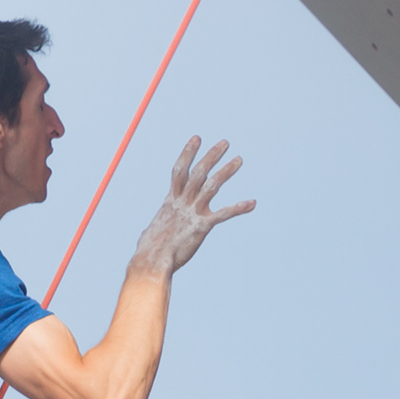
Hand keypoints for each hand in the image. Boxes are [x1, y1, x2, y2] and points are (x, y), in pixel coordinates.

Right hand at [124, 138, 250, 279]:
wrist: (151, 260)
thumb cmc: (148, 250)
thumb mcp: (151, 233)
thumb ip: (154, 228)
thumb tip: (147, 234)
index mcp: (170, 201)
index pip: (180, 170)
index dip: (188, 152)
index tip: (197, 138)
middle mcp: (181, 203)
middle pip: (198, 172)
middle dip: (211, 156)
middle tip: (225, 143)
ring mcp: (192, 213)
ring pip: (211, 186)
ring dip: (226, 171)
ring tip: (239, 160)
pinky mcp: (201, 227)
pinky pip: (223, 214)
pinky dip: (238, 208)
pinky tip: (252, 203)